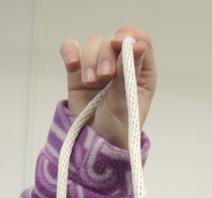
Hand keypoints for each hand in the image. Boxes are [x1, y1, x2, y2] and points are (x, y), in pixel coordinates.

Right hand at [59, 26, 155, 147]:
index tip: (119, 43)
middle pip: (112, 42)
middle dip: (106, 56)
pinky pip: (71, 50)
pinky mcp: (78, 72)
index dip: (130, 36)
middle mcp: (121, 66)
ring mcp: (99, 67)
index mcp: (141, 72)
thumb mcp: (126, 102)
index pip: (140, 40)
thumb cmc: (117, 129)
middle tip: (104, 76)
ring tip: (90, 83)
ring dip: (90, 60)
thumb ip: (128, 73)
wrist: (94, 146)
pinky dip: (70, 51)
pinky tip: (72, 63)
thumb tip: (138, 44)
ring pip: (93, 45)